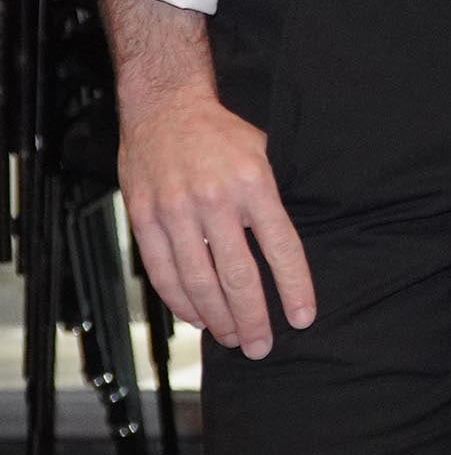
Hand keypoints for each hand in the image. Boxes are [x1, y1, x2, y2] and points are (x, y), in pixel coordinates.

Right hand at [118, 81, 316, 359]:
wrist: (164, 108)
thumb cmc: (220, 133)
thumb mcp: (263, 154)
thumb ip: (271, 201)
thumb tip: (288, 251)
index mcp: (253, 184)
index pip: (281, 248)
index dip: (293, 287)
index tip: (302, 317)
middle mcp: (215, 201)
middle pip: (238, 275)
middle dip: (253, 317)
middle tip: (262, 345)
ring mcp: (175, 212)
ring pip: (198, 281)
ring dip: (217, 318)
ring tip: (234, 338)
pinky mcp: (145, 220)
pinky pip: (163, 273)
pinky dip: (180, 302)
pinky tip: (197, 318)